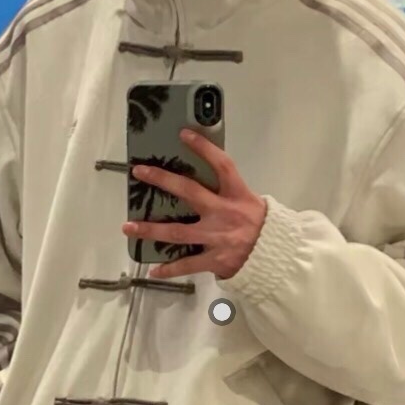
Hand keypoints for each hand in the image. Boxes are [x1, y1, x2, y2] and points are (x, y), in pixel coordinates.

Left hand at [124, 129, 267, 281]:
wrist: (276, 257)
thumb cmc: (262, 227)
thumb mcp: (251, 201)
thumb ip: (229, 191)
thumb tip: (207, 175)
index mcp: (237, 195)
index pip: (221, 164)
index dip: (204, 148)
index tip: (184, 134)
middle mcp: (224, 213)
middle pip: (190, 192)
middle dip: (163, 180)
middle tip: (140, 172)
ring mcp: (217, 238)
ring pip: (179, 233)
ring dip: (151, 230)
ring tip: (129, 227)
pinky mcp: (215, 260)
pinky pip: (188, 265)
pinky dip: (170, 269)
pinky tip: (153, 270)